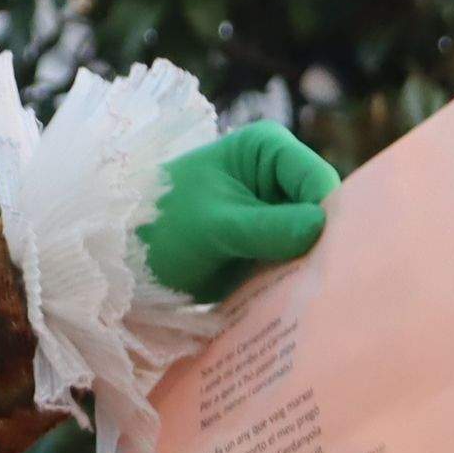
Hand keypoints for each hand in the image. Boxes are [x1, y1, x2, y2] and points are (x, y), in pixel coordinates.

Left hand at [137, 121, 338, 303]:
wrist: (124, 262)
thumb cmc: (160, 227)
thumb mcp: (215, 226)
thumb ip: (268, 227)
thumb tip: (321, 226)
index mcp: (268, 149)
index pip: (318, 180)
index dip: (329, 215)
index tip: (328, 254)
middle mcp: (278, 177)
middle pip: (322, 211)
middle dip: (324, 244)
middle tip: (324, 283)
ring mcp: (275, 214)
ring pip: (313, 241)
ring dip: (311, 268)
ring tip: (312, 297)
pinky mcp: (267, 247)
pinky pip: (294, 263)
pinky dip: (294, 281)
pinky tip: (294, 303)